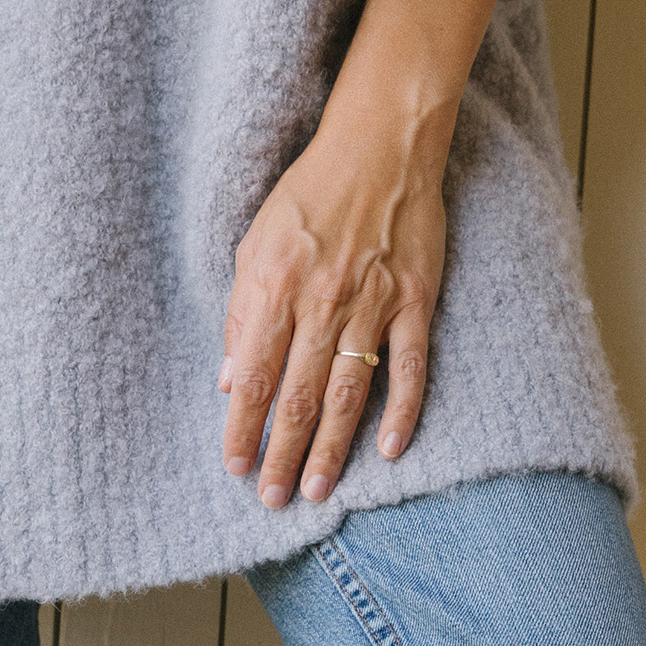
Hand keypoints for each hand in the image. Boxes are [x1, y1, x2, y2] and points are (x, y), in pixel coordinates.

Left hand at [219, 102, 446, 508]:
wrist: (380, 144)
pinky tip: (392, 450)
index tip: (236, 468)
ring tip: (319, 491)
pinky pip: (410, 367)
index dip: (243, 428)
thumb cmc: (309, 196)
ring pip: (348, 393)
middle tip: (274, 501)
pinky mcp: (415, 300)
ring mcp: (373, 303)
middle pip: (299, 397)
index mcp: (276, 289)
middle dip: (284, 454)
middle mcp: (322, 302)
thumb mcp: (254, 245)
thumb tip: (230, 380)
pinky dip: (403, 411)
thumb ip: (242, 314)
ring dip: (332, 448)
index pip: (255, 376)